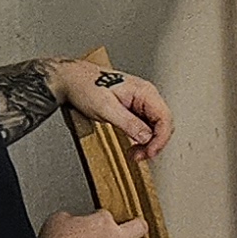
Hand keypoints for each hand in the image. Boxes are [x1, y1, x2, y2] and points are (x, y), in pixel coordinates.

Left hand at [53, 59, 174, 155]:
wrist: (72, 81)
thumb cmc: (85, 87)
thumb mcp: (107, 108)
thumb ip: (129, 123)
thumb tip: (147, 137)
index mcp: (144, 91)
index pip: (164, 118)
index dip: (160, 139)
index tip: (150, 152)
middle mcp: (145, 96)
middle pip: (163, 124)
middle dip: (154, 143)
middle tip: (140, 156)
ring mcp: (140, 102)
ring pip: (155, 127)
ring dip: (148, 143)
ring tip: (135, 154)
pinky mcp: (133, 109)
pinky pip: (145, 126)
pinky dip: (141, 139)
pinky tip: (134, 146)